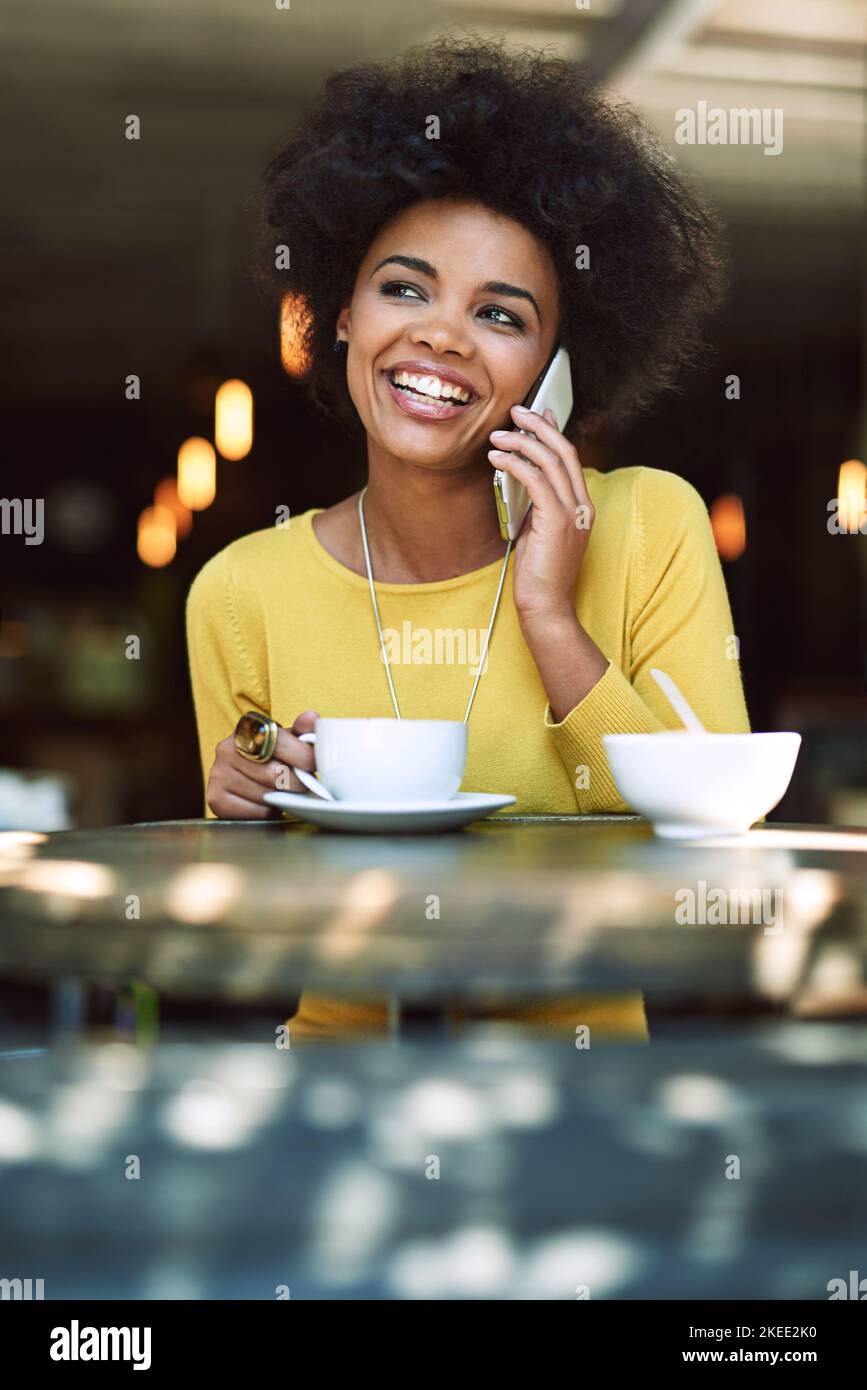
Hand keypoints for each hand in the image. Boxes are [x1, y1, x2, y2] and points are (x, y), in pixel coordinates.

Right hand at [206, 709, 318, 818]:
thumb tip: (311, 718)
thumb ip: (302, 730)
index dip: (304, 757)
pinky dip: (268, 811)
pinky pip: (256, 812)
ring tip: (284, 792)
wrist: (242, 772)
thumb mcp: (286, 738)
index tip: (314, 765)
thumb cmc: (270, 754)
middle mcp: (228, 749)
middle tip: (302, 784)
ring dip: (283, 798)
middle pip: (276, 774)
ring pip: (267, 795)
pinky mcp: (216, 798)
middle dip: (297, 783)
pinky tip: (267, 802)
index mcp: (247, 728)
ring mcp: (219, 774)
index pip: (280, 743)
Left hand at [488, 405, 594, 621]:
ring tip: (498, 435)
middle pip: (564, 450)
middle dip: (539, 425)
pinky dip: (515, 464)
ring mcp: (573, 513)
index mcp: (582, 507)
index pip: (569, 457)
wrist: (546, 605)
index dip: (553, 431)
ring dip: (522, 442)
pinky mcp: (558, 521)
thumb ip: (537, 503)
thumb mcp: (538, 530)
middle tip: (516, 411)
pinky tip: (497, 458)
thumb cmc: (539, 574)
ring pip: (550, 460)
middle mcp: (582, 505)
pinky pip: (536, 480)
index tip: (536, 414)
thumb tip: (523, 476)